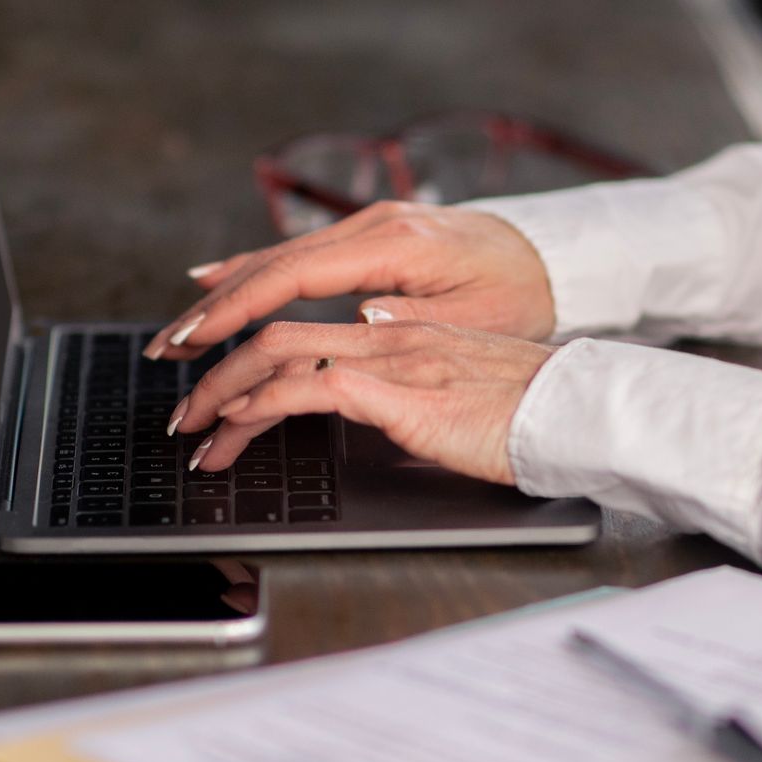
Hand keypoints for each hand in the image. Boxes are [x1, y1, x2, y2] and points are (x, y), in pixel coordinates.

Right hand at [144, 202, 554, 359]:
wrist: (556, 253)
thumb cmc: (523, 292)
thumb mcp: (477, 318)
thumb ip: (416, 320)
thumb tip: (360, 319)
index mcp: (394, 243)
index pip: (293, 274)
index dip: (237, 307)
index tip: (196, 338)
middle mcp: (373, 225)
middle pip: (272, 263)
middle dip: (213, 307)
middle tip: (166, 348)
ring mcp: (369, 226)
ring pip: (279, 257)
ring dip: (225, 293)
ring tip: (179, 329)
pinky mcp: (372, 236)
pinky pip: (299, 254)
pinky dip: (254, 272)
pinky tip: (217, 281)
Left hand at [168, 319, 554, 484]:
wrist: (579, 412)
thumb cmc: (531, 413)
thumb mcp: (459, 394)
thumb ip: (412, 389)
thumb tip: (370, 400)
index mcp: (401, 330)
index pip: (304, 329)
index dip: (248, 353)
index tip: (215, 392)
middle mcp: (389, 332)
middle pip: (276, 334)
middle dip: (215, 372)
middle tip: (182, 416)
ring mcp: (394, 357)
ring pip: (280, 354)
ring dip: (223, 392)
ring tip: (193, 431)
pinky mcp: (402, 393)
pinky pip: (310, 388)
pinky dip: (262, 406)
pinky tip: (237, 427)